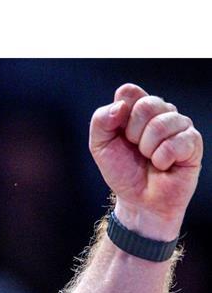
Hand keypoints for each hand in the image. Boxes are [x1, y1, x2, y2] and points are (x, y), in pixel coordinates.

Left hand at [89, 83, 202, 239]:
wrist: (139, 201)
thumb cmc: (122, 172)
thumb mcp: (100, 147)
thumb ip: (100, 121)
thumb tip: (120, 105)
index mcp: (137, 109)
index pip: (129, 91)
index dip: (119, 113)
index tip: (119, 134)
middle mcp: (161, 112)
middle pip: (146, 104)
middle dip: (133, 133)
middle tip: (136, 150)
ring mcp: (179, 125)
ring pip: (162, 123)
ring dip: (148, 148)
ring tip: (150, 159)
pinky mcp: (193, 142)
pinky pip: (177, 141)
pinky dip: (163, 158)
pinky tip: (164, 165)